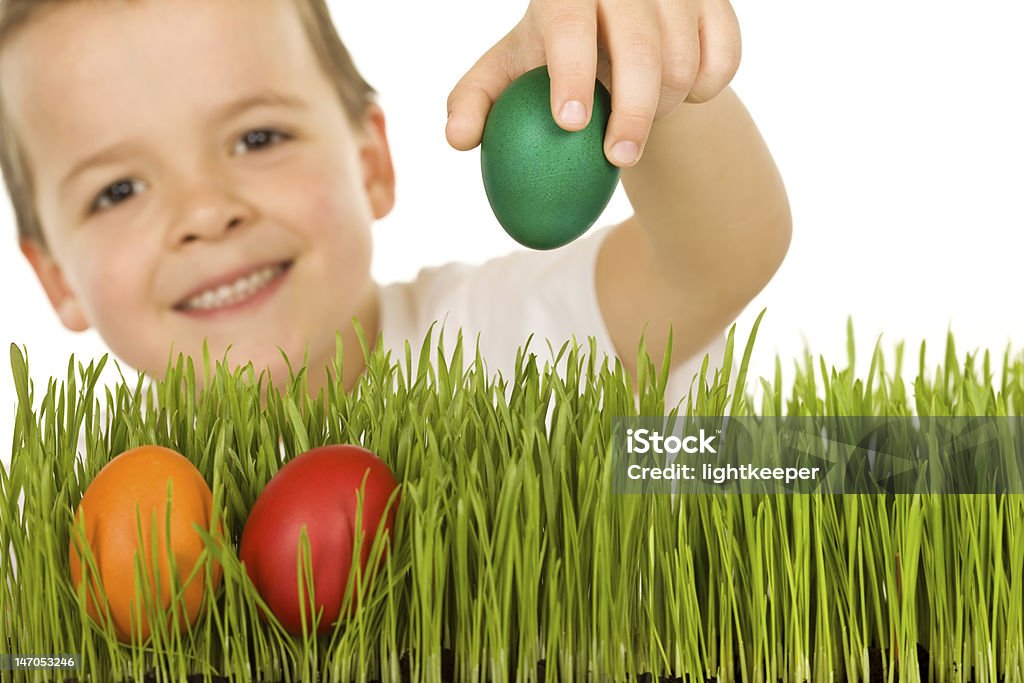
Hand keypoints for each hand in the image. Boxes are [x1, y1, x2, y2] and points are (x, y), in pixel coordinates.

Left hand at [446, 0, 740, 167]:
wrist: (618, 42)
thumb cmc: (552, 62)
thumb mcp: (508, 76)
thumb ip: (477, 101)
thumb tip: (459, 138)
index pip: (570, 18)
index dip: (570, 69)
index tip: (570, 123)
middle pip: (641, 46)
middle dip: (633, 112)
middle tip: (617, 159)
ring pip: (684, 61)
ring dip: (663, 110)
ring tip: (636, 122)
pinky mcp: (718, 3)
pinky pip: (723, 62)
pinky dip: (703, 95)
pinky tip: (679, 100)